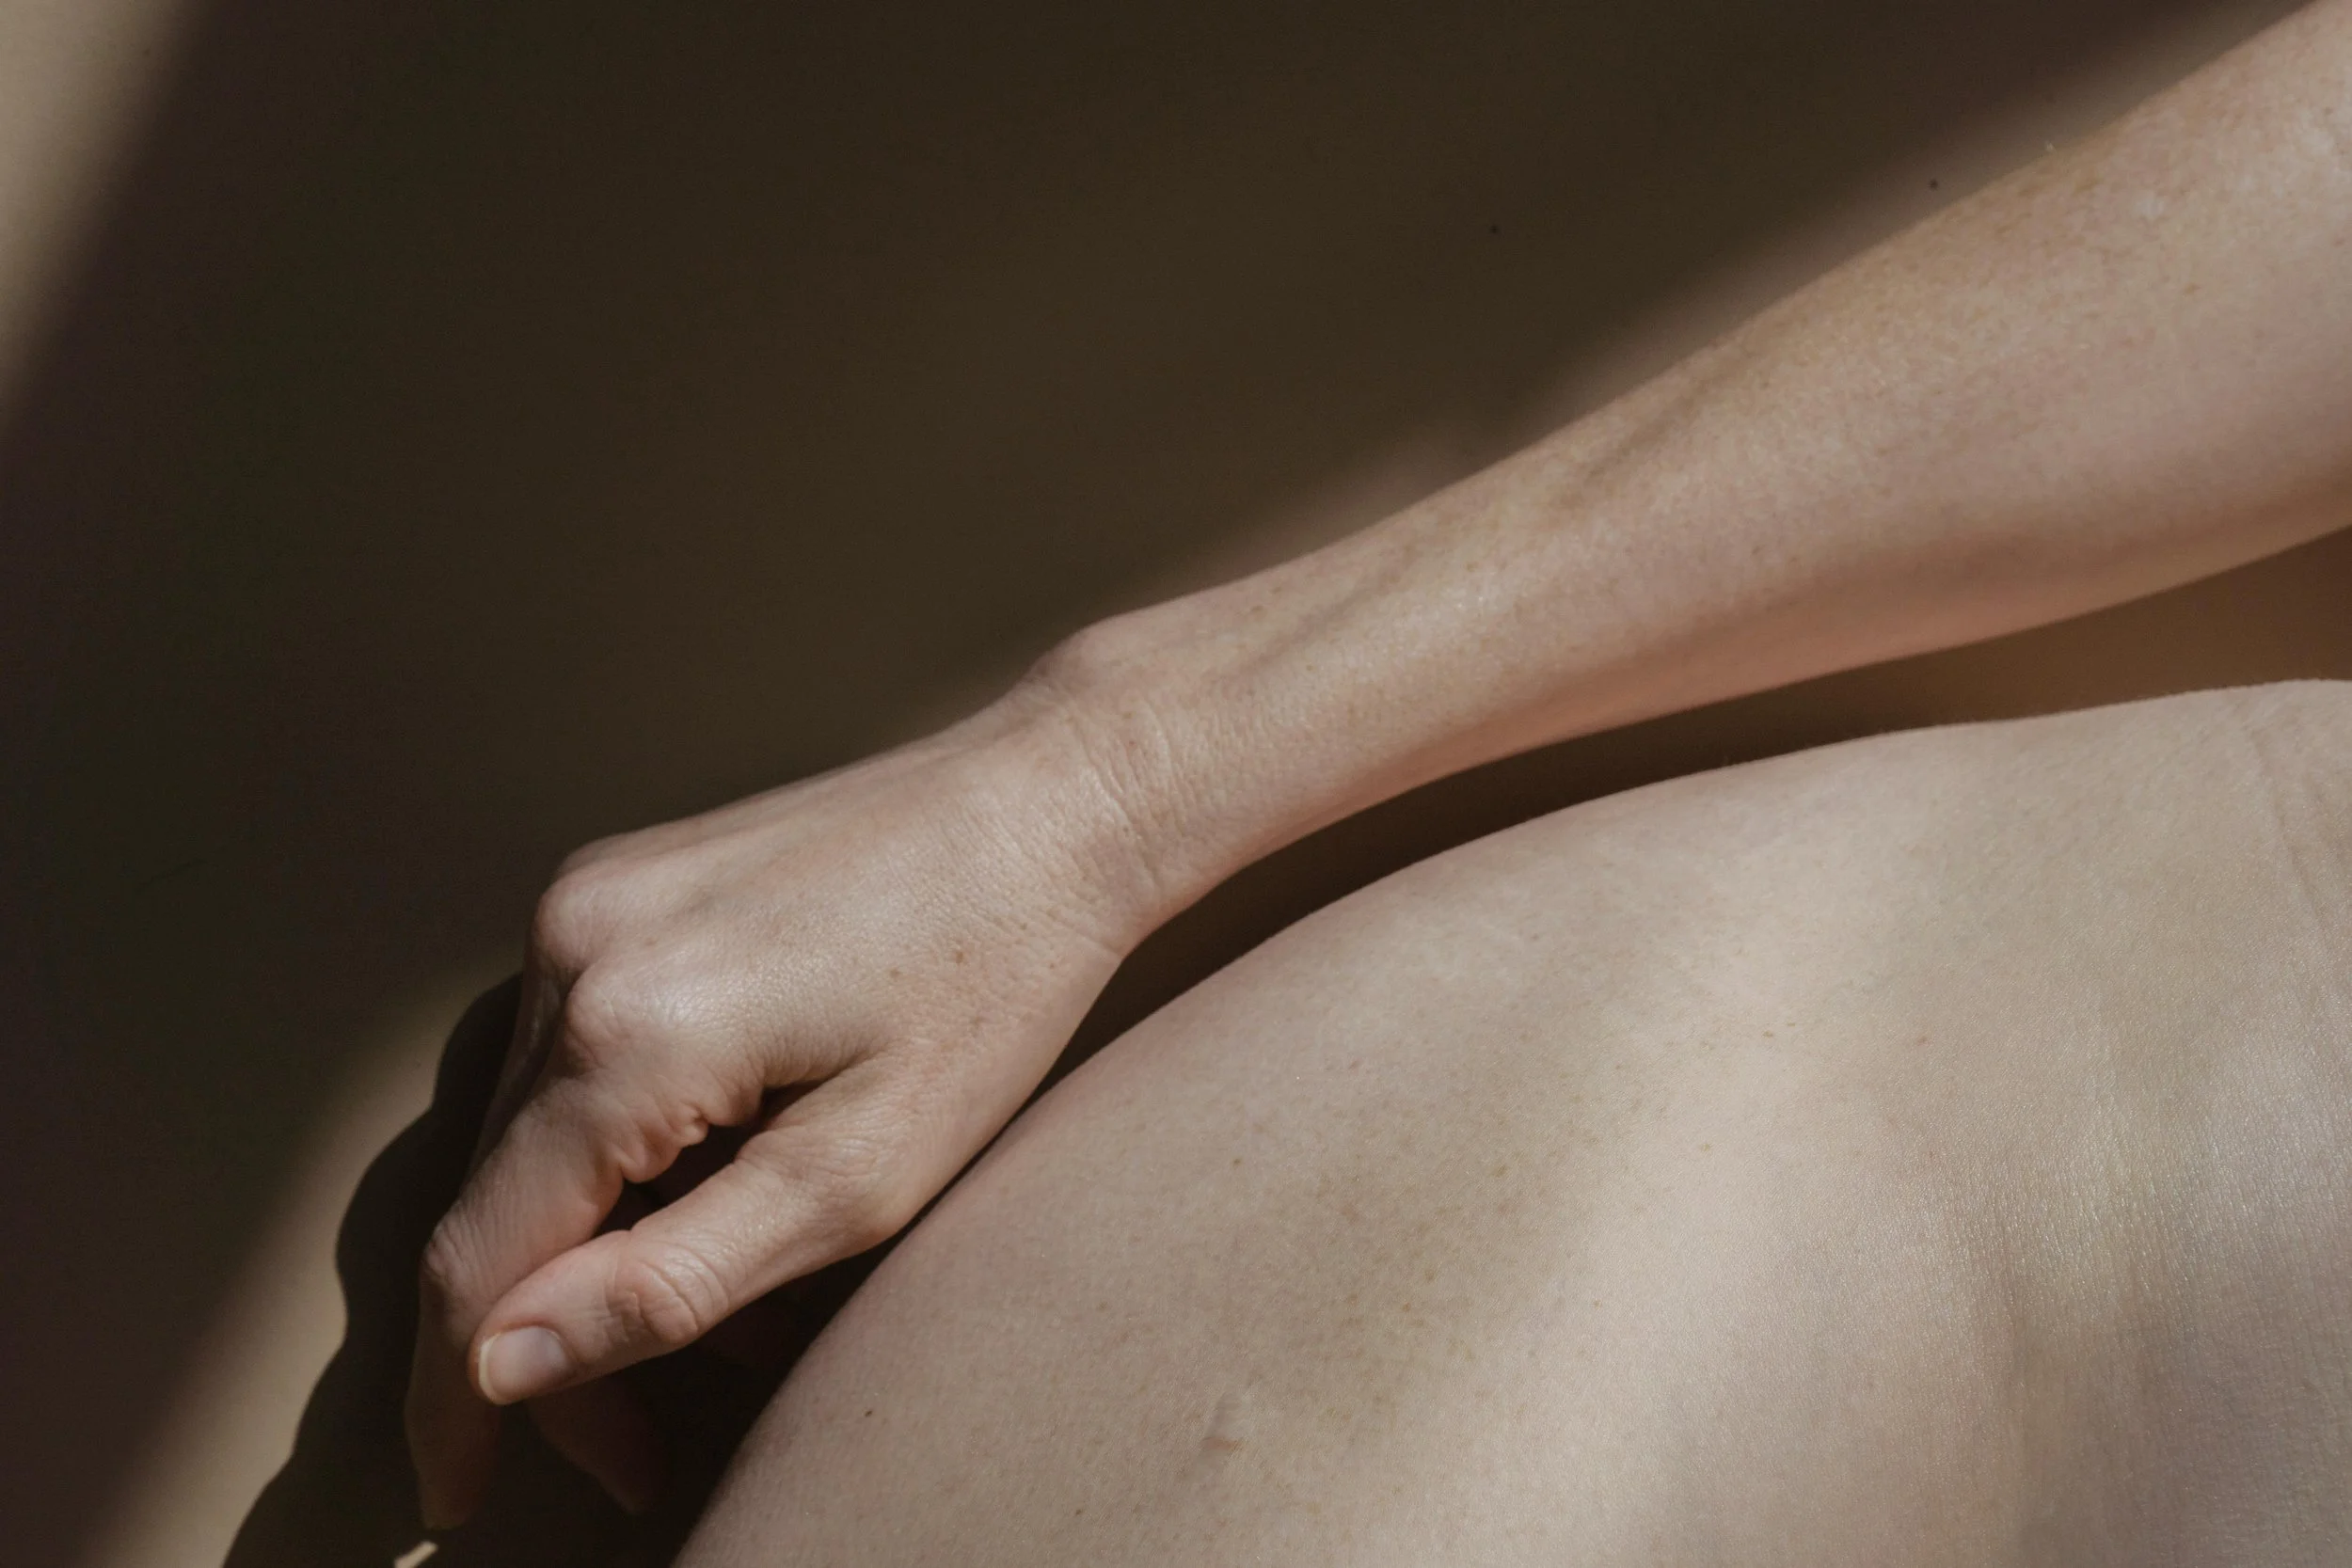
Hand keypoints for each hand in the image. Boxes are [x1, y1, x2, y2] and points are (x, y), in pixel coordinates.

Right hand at [403, 692, 1165, 1525]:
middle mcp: (572, 947)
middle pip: (496, 1199)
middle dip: (559, 1337)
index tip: (459, 1499)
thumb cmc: (990, 988)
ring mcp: (585, 901)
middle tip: (650, 1445)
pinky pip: (569, 1051)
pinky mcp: (616, 884)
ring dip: (600, 1243)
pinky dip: (624, 1147)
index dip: (459, 1401)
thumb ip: (667, 1282)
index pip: (474, 1260)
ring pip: (529, 1131)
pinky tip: (726, 1186)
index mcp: (624, 1029)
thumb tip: (494, 1366)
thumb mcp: (856, 1179)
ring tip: (735, 1313)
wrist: (1046, 802)